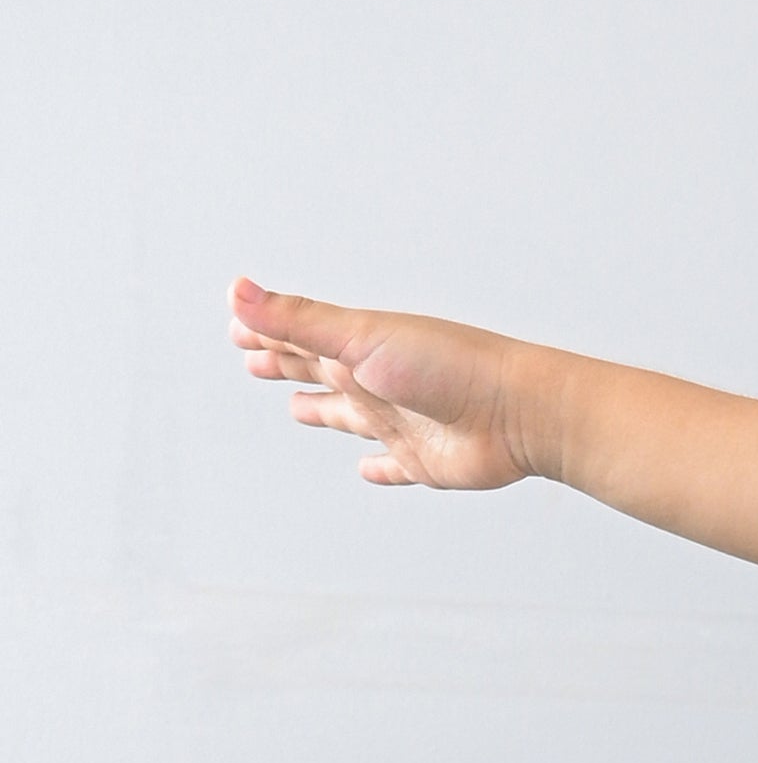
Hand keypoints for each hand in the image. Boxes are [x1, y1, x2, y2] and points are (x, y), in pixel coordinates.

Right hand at [227, 277, 538, 488]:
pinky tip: (367, 472)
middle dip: (285, 364)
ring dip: (323, 411)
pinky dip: (378, 471)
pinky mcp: (422, 461)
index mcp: (357, 347)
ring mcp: (400, 421)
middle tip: (253, 361)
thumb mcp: (359, 337)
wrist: (517, 412)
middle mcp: (376, 381)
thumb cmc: (448, 367)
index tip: (237, 326)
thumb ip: (298, 320)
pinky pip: (393, 468)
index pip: (300, 335)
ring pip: (349, 416)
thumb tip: (236, 290)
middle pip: (318, 371)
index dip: (266, 331)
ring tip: (298, 409)